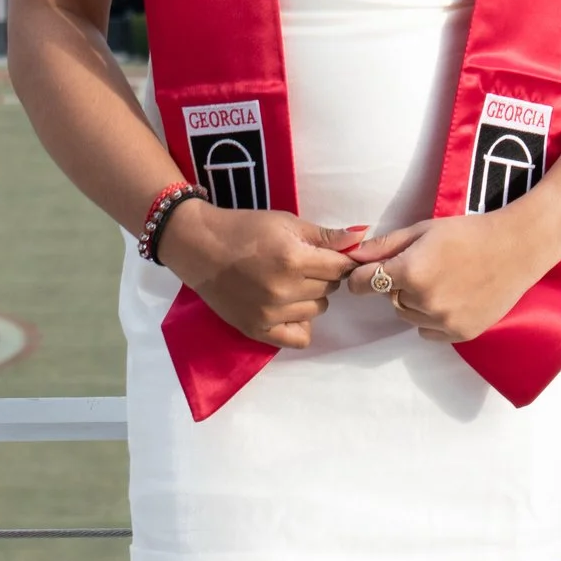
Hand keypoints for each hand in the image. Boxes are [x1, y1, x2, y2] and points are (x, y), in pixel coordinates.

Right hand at [158, 202, 363, 348]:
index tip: (328, 254)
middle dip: (322, 275)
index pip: (340, 267)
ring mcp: (270, 314)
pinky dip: (300, 323)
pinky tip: (289, 308)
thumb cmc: (245, 229)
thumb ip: (325, 235)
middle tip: (301, 264)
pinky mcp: (258, 330)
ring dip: (311, 297)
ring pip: (317, 310)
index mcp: (292, 259)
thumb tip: (361, 239)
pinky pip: (299, 338)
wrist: (200, 248)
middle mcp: (283, 290)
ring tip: (289, 282)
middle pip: (329, 289)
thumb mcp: (286, 223)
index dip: (339, 258)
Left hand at [344, 214, 560, 342]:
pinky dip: (432, 318)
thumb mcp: (423, 230)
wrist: (516, 248)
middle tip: (423, 266)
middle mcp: (424, 301)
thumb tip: (354, 256)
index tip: (363, 275)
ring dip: (415, 301)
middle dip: (398, 285)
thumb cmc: (469, 232)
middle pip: (390, 299)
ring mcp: (444, 321)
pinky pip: (428, 331)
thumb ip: (386, 246)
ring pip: (408, 316)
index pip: (365, 284)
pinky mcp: (460, 333)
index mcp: (411, 272)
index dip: (361, 277)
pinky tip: (452, 296)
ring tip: (441, 279)